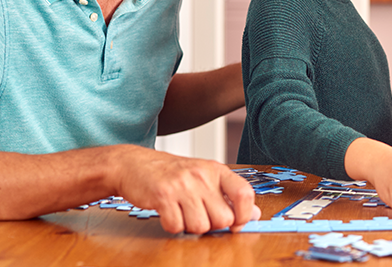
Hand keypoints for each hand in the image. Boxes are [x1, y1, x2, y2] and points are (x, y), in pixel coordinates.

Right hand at [110, 145, 260, 233]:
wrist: (135, 164)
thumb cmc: (173, 173)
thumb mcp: (205, 178)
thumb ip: (229, 195)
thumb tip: (256, 214)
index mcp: (217, 170)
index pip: (245, 194)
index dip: (245, 214)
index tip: (237, 224)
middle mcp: (202, 175)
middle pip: (224, 218)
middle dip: (213, 225)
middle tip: (200, 216)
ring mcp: (182, 184)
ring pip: (201, 226)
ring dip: (191, 227)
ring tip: (183, 213)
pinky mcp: (162, 195)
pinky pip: (176, 226)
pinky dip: (173, 226)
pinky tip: (169, 214)